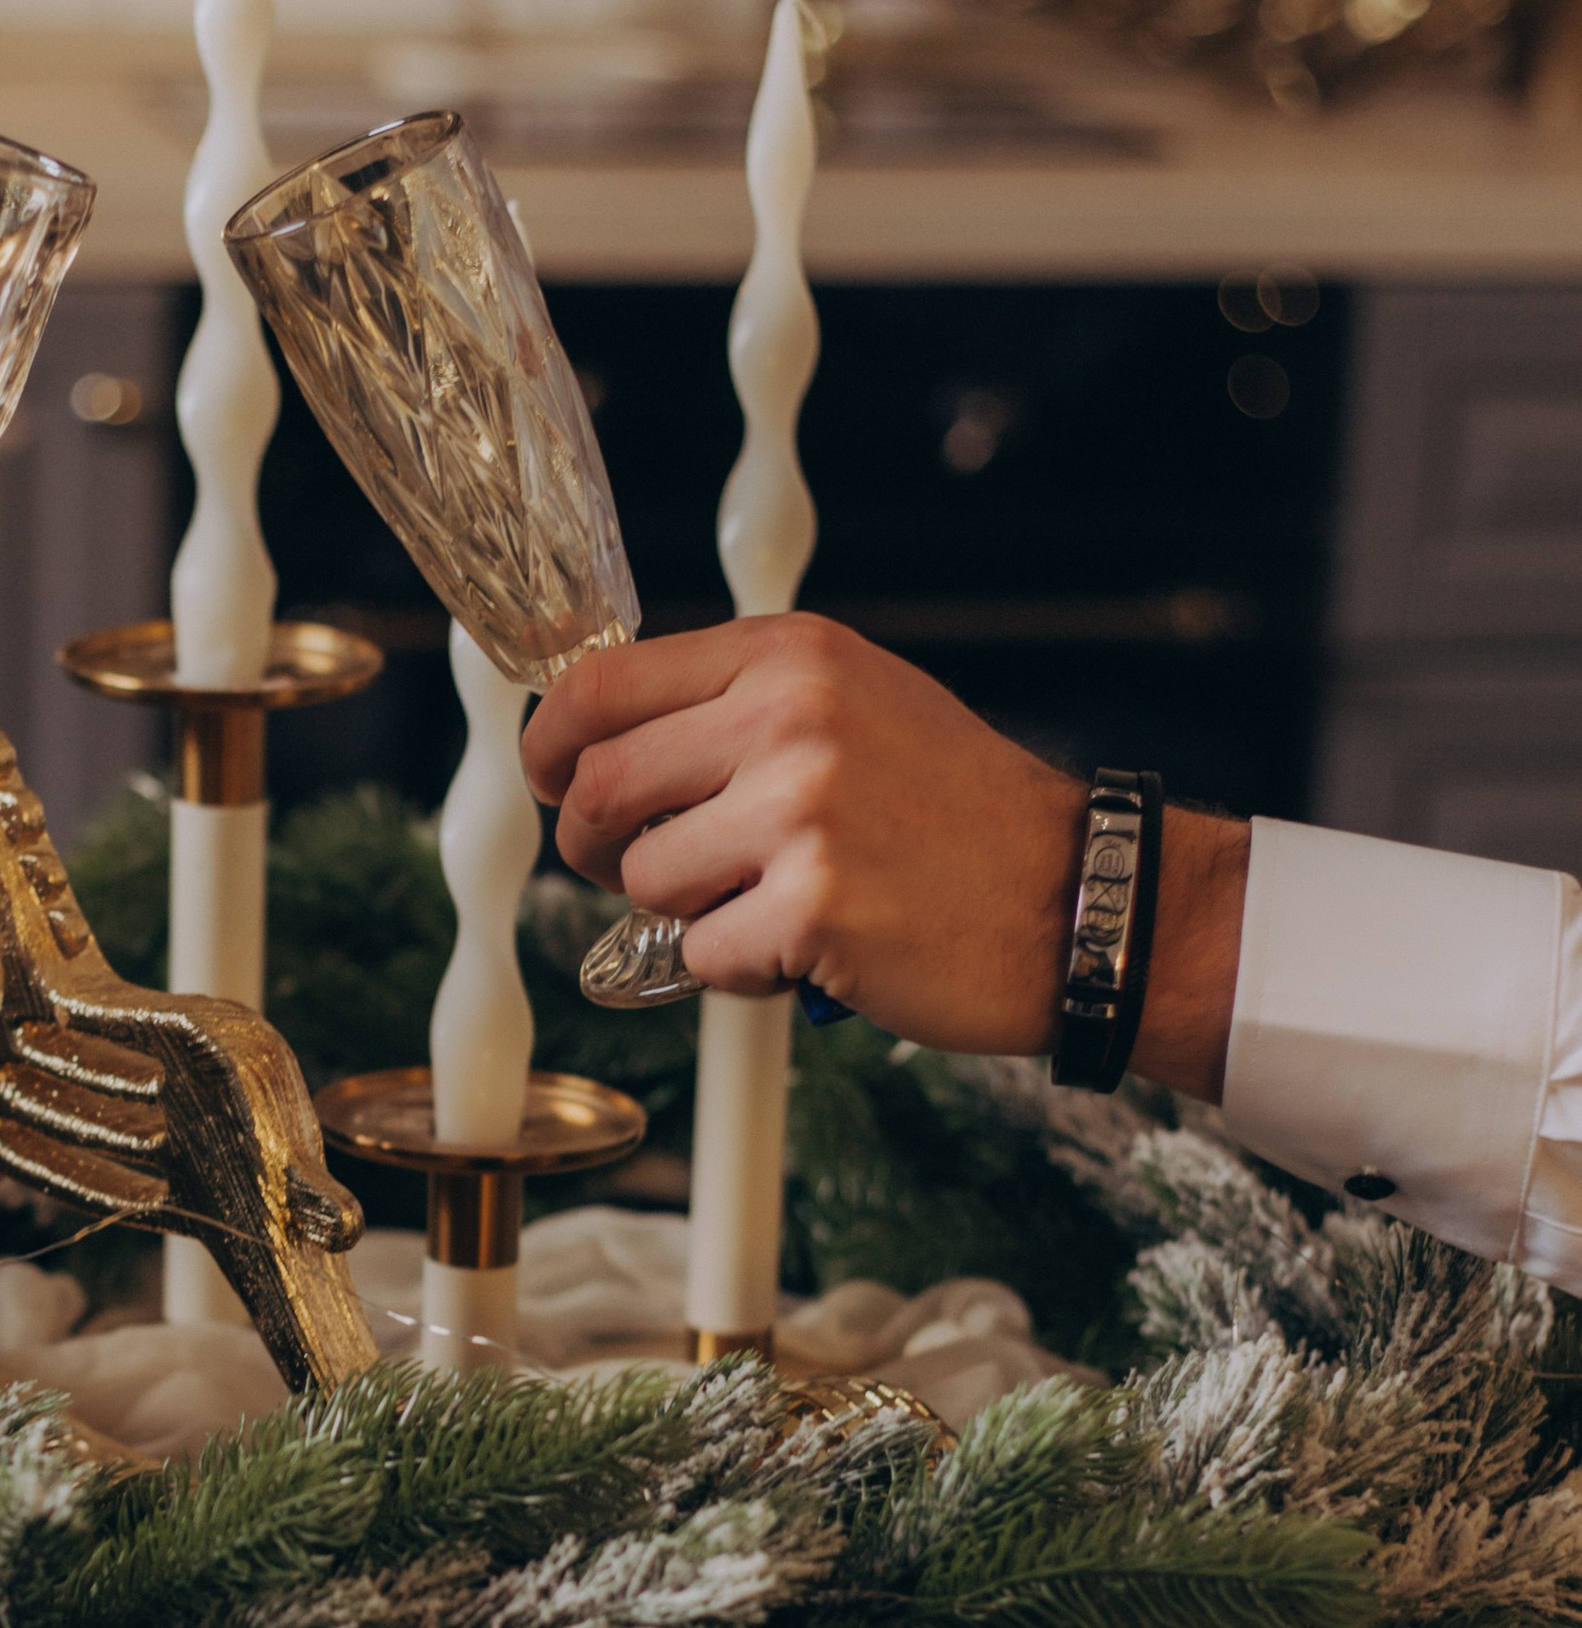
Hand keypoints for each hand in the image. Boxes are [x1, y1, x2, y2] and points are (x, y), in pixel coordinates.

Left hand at [523, 614, 1247, 1096]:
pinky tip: (809, 947)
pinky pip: (703, 954)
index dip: (550, 743)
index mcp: (790, 657)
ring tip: (769, 903)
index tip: (552, 781)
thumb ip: (739, 706)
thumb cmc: (958, 813)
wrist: (1077, 896)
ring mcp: (800, 812)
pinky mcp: (812, 907)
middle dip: (593, 845)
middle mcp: (789, 719)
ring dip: (686, 911)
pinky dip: (740, 969)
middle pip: (598, 787)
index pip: (602, 684)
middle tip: (628, 871)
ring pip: (643, 879)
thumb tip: (602, 733)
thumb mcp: (858, 704)